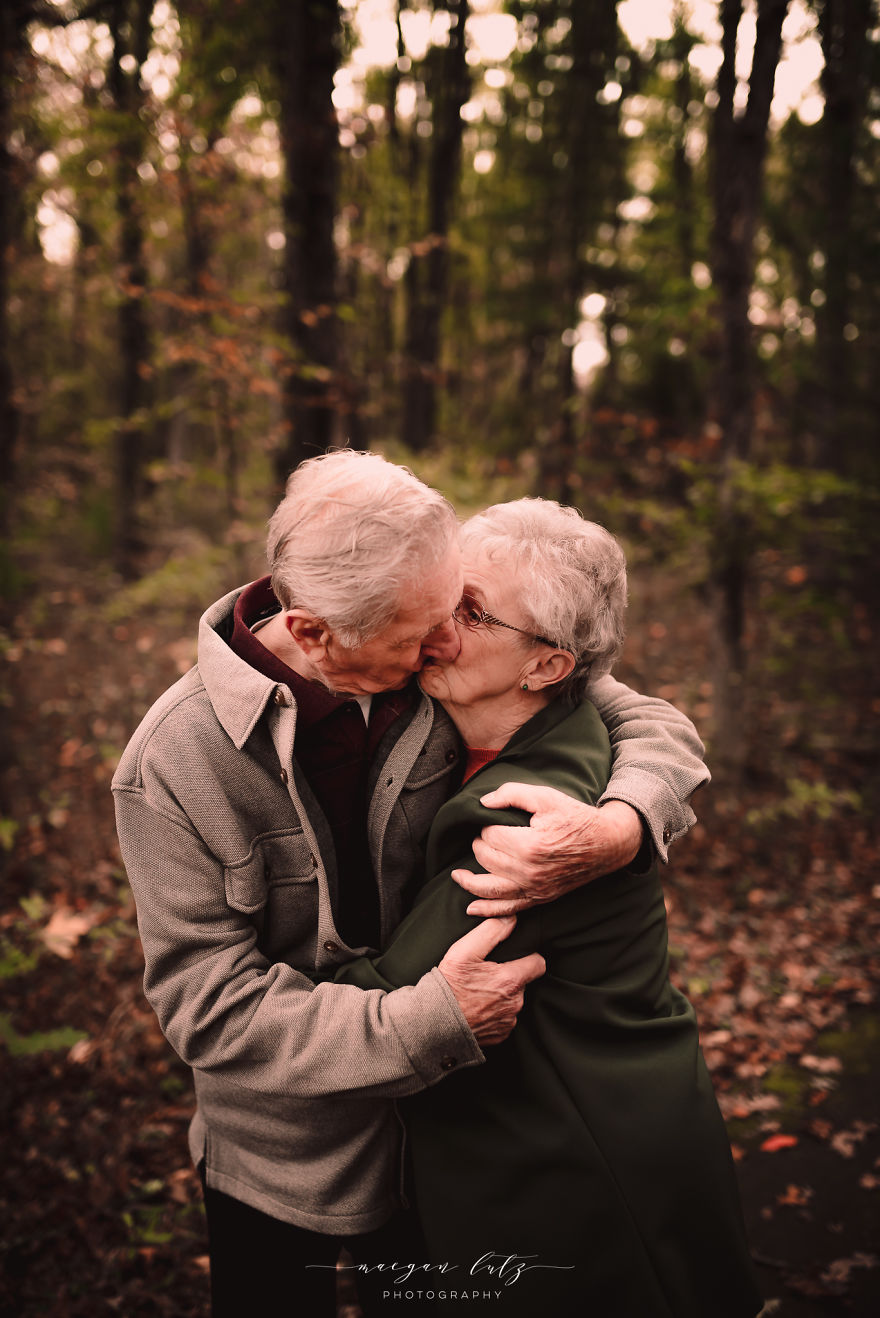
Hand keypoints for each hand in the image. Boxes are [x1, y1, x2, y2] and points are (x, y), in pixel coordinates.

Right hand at [438, 916, 544, 1045]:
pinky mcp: (501, 1035)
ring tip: (480, 991)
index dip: (527, 956)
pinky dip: (495, 1012)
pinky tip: (478, 1006)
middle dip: (511, 976)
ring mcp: (508, 1021)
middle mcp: (515, 1003)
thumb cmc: (448, 985)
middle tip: (487, 973)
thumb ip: (491, 931)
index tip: (512, 957)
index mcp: (510, 980)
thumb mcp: (464, 951)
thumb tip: (511, 918)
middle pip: (524, 982)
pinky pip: (505, 1018)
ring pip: (514, 1000)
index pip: (538, 963)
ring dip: (502, 995)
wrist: (433, 1023)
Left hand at [452, 787, 643, 916]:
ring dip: (470, 881)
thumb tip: (484, 803)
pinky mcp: (540, 898)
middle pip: (487, 859)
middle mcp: (529, 871)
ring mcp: (535, 889)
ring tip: (456, 875)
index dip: (488, 825)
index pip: (490, 835)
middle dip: (481, 845)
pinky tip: (472, 908)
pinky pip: (508, 909)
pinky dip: (487, 910)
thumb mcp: (545, 796)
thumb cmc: (575, 817)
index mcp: (530, 845)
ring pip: (490, 888)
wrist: (606, 844)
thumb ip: (512, 794)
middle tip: (486, 834)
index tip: (497, 820)